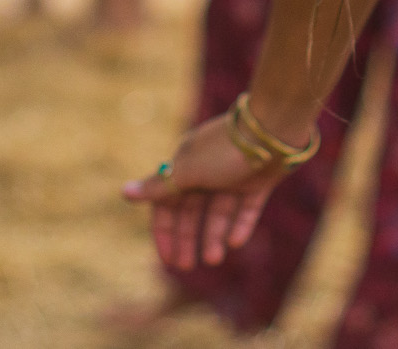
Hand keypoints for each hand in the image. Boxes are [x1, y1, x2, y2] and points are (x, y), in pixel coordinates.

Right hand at [122, 113, 287, 270]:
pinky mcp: (258, 181)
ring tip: (215, 259)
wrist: (272, 131)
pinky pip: (245, 208)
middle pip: (192, 210)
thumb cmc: (224, 151)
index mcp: (185, 164)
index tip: (167, 259)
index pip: (167, 201)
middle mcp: (207, 170)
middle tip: (188, 267)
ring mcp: (233, 175)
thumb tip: (124, 192)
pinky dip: (239, 225)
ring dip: (214, 235)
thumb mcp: (188, 172)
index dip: (164, 230)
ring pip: (219, 212)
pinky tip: (236, 242)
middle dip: (188, 238)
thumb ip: (159, 187)